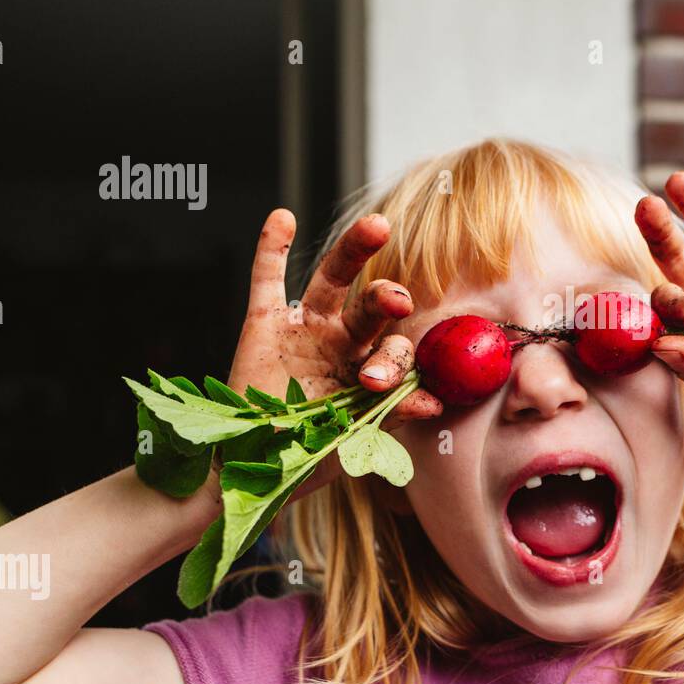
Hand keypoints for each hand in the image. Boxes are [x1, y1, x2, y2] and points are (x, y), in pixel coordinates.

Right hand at [226, 209, 442, 496]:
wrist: (250, 466)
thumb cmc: (307, 454)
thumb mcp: (353, 438)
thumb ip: (391, 414)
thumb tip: (432, 402)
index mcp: (371, 369)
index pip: (394, 352)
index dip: (397, 365)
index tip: (392, 386)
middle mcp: (343, 342)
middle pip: (371, 307)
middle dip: (385, 299)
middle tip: (397, 298)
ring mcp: (305, 330)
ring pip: (332, 280)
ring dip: (353, 251)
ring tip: (376, 227)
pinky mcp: (263, 325)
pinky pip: (267, 280)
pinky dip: (271, 249)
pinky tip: (282, 217)